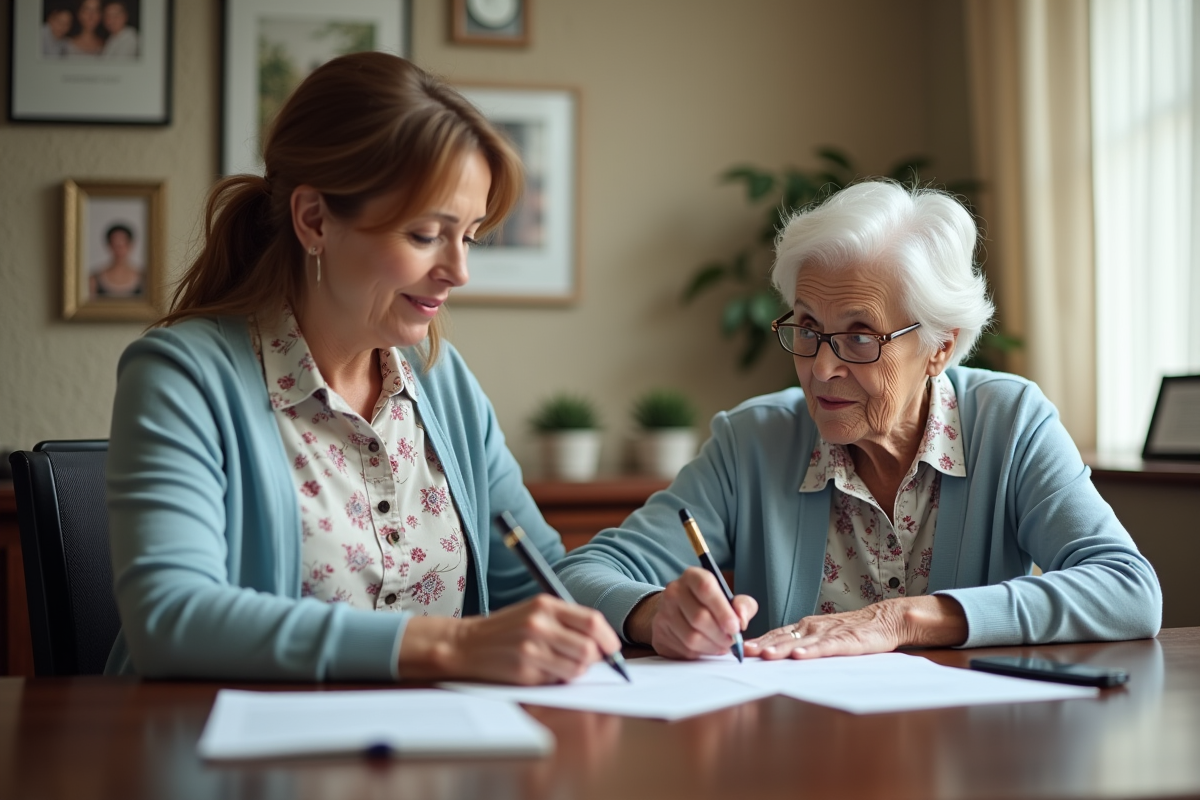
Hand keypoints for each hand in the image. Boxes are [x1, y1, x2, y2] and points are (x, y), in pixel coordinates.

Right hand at [399, 595, 621, 684]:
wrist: (466, 644)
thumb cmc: (506, 629)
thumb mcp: (535, 612)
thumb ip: (567, 621)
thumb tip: (602, 643)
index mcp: (545, 605)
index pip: (592, 621)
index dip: (608, 638)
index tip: (612, 649)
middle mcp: (539, 625)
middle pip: (589, 649)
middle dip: (595, 660)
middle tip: (588, 661)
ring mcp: (531, 649)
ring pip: (576, 669)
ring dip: (575, 671)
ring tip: (560, 665)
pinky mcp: (524, 671)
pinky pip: (556, 681)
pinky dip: (555, 679)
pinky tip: (540, 671)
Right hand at [625, 567, 757, 659]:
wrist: (678, 611)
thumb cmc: (709, 604)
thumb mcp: (729, 599)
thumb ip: (743, 605)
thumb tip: (742, 619)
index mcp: (692, 576)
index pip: (705, 589)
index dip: (723, 610)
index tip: (735, 627)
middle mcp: (674, 591)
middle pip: (699, 617)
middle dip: (720, 635)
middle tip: (732, 641)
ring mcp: (663, 611)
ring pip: (691, 637)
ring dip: (712, 646)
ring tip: (722, 646)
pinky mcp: (659, 632)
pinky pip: (683, 649)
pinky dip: (700, 653)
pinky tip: (707, 648)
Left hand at [744, 595, 966, 659]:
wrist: (886, 619)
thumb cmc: (853, 630)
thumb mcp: (822, 635)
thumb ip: (801, 642)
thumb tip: (775, 654)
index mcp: (806, 626)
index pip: (777, 633)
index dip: (758, 641)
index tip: (738, 648)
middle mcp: (813, 626)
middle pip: (783, 636)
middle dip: (762, 645)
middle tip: (743, 652)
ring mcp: (830, 632)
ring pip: (801, 641)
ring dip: (782, 648)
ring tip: (765, 655)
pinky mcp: (848, 640)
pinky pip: (827, 646)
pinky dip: (812, 651)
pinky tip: (800, 656)